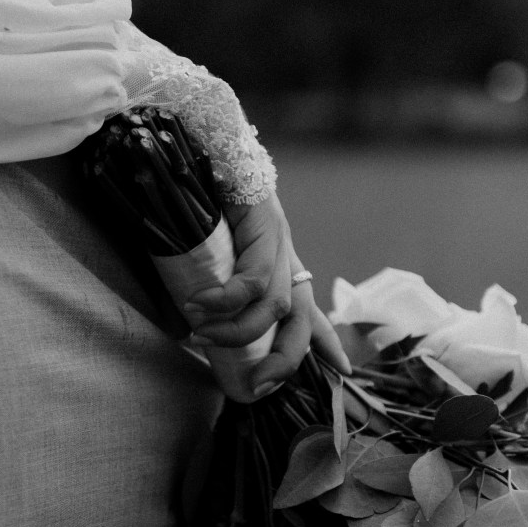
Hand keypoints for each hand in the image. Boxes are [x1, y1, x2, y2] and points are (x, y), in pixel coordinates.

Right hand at [184, 194, 350, 395]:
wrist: (204, 141)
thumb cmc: (198, 196)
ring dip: (236, 331)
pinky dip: (225, 301)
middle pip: (302, 320)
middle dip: (285, 360)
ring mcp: (278, 242)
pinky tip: (199, 305)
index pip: (309, 309)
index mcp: (277, 264)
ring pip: (276, 307)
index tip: (345, 371)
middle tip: (257, 385)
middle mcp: (284, 256)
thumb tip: (181, 325)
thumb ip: (203, 284)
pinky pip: (254, 280)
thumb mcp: (207, 251)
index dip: (327, 343)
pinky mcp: (265, 228)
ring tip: (201, 332)